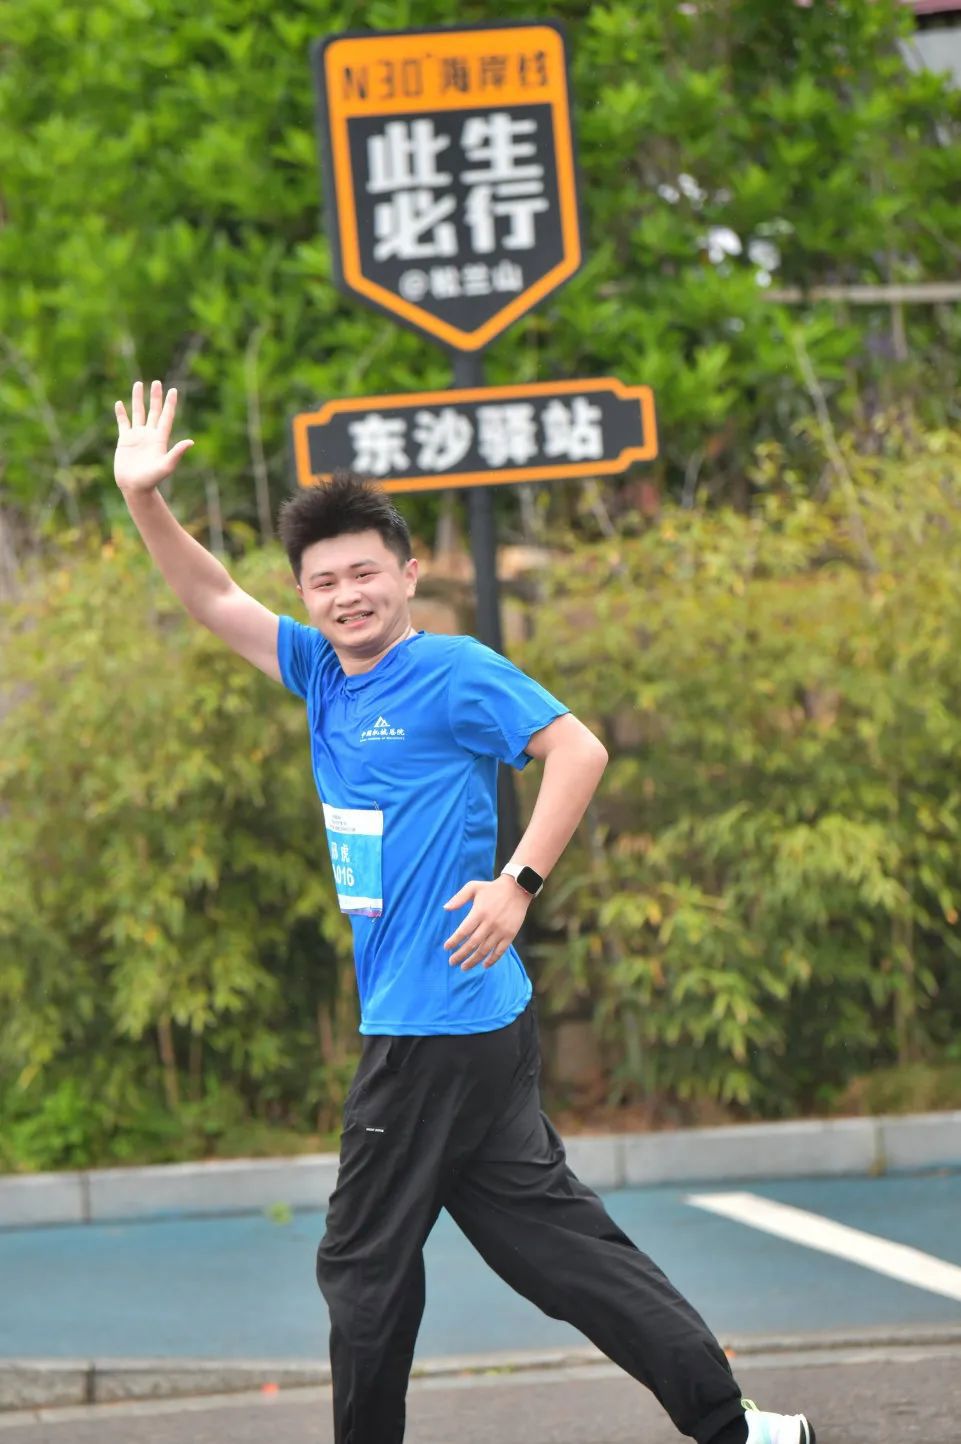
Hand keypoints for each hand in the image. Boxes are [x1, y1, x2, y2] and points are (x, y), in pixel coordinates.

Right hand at [114, 379, 193, 494]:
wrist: (135, 487)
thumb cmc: (152, 480)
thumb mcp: (166, 466)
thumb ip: (177, 453)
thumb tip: (191, 442)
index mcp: (160, 439)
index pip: (166, 417)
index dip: (170, 404)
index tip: (173, 390)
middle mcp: (149, 434)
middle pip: (153, 411)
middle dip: (155, 397)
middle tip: (157, 382)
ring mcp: (137, 436)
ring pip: (138, 413)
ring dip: (138, 399)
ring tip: (138, 384)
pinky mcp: (125, 441)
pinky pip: (123, 423)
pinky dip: (121, 413)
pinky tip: (120, 403)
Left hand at [442, 875, 531, 970]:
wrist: (518, 888)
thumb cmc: (492, 888)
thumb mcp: (473, 887)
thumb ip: (459, 898)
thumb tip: (445, 908)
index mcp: (479, 912)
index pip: (463, 931)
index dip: (454, 941)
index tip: (446, 948)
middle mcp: (489, 923)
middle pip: (472, 944)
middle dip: (460, 955)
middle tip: (452, 962)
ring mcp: (501, 930)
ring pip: (485, 950)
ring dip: (473, 960)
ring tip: (464, 967)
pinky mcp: (510, 934)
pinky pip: (500, 951)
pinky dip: (492, 960)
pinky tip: (484, 965)